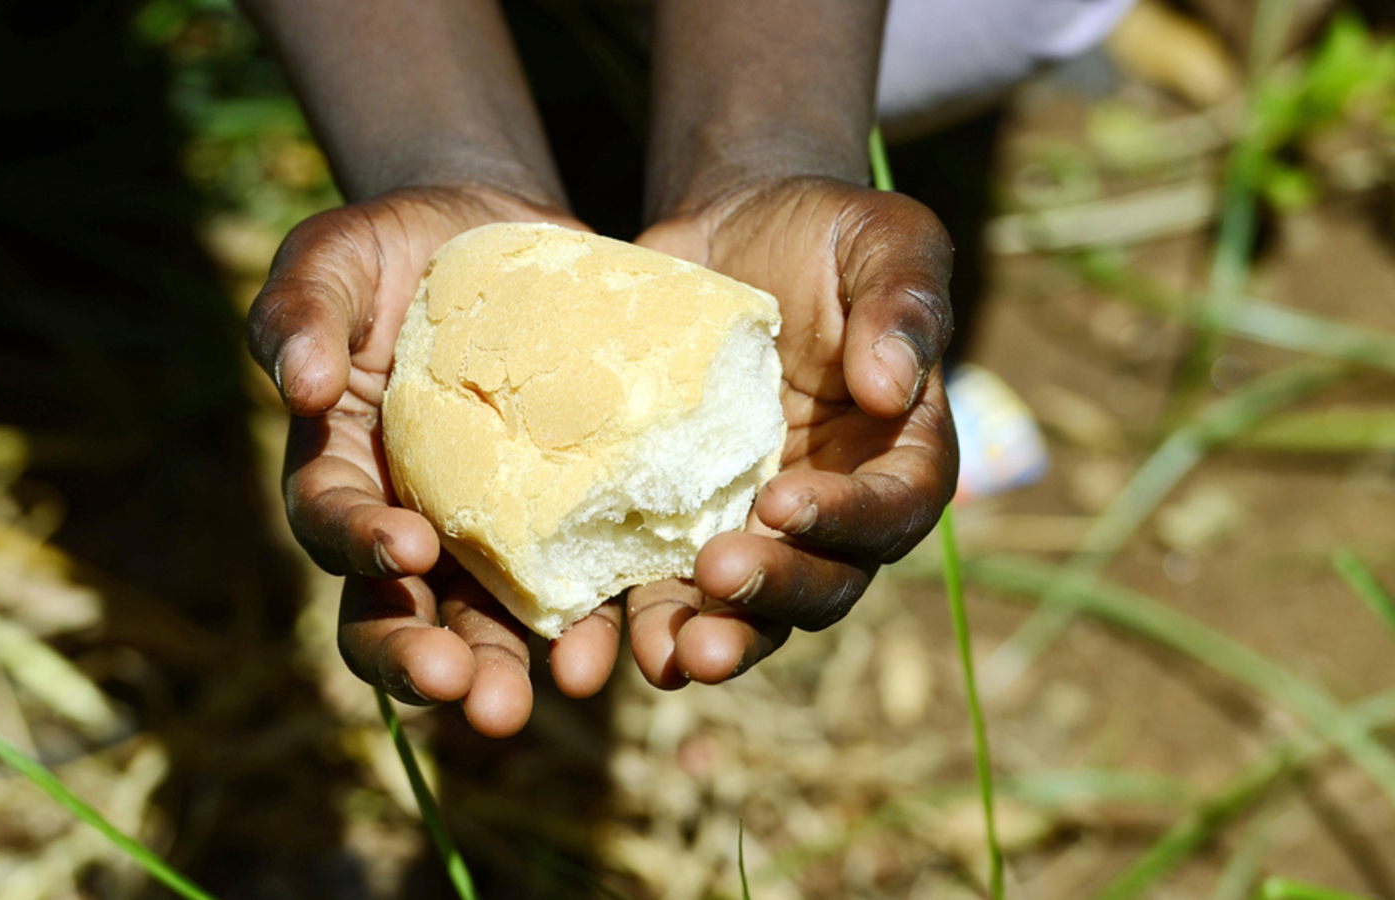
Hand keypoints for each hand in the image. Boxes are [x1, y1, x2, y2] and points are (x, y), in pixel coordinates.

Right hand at [249, 185, 620, 736]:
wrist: (498, 238)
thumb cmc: (396, 249)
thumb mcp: (334, 258)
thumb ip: (300, 310)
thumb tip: (295, 384)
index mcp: (340, 468)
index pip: (332, 523)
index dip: (360, 546)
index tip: (406, 550)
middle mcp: (406, 521)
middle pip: (397, 613)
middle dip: (425, 660)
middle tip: (467, 692)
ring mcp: (487, 531)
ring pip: (485, 623)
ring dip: (509, 667)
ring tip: (551, 696)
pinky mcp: (564, 517)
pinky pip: (578, 581)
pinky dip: (598, 618)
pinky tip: (628, 642)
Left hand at [625, 176, 957, 687]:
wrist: (728, 231)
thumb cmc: (822, 231)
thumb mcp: (883, 238)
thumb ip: (905, 302)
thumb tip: (895, 387)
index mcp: (898, 450)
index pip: (893, 507)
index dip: (846, 519)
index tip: (781, 503)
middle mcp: (834, 506)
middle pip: (824, 580)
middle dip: (775, 597)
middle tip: (719, 585)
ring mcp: (755, 524)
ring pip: (749, 608)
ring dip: (714, 639)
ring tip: (671, 658)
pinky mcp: (681, 522)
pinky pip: (666, 583)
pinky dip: (642, 617)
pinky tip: (600, 639)